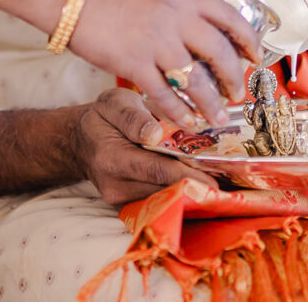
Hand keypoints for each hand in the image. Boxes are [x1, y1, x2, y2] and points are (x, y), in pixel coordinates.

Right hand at [71, 0, 261, 129]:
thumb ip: (182, 7)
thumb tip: (204, 30)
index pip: (231, 18)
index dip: (249, 40)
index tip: (256, 56)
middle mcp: (177, 18)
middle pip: (220, 53)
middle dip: (234, 78)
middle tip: (237, 93)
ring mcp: (156, 42)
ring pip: (197, 81)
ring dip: (212, 103)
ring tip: (219, 117)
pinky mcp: (133, 64)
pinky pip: (164, 95)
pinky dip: (180, 112)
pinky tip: (187, 121)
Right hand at [72, 88, 216, 204]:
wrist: (79, 141)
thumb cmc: (102, 117)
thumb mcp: (114, 102)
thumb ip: (134, 116)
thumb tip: (155, 134)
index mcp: (111, 158)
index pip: (156, 170)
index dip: (188, 175)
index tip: (215, 179)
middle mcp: (115, 186)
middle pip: (165, 188)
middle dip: (197, 181)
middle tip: (228, 174)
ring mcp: (120, 200)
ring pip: (165, 196)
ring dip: (190, 186)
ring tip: (218, 173)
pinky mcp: (127, 205)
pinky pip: (159, 198)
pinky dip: (179, 188)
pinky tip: (198, 176)